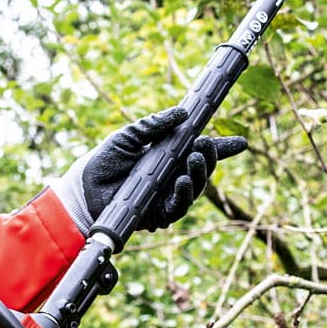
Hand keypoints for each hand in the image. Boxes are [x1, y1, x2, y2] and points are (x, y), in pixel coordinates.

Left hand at [62, 106, 247, 233]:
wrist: (85, 187)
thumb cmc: (106, 160)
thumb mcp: (129, 135)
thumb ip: (153, 124)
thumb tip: (182, 113)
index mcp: (170, 155)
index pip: (201, 150)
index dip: (222, 148)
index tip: (241, 142)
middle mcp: (173, 176)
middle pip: (203, 170)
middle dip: (211, 158)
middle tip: (205, 147)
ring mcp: (167, 196)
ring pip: (195, 189)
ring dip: (200, 174)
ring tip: (196, 159)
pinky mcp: (158, 214)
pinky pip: (178, 207)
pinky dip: (183, 194)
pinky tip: (181, 181)